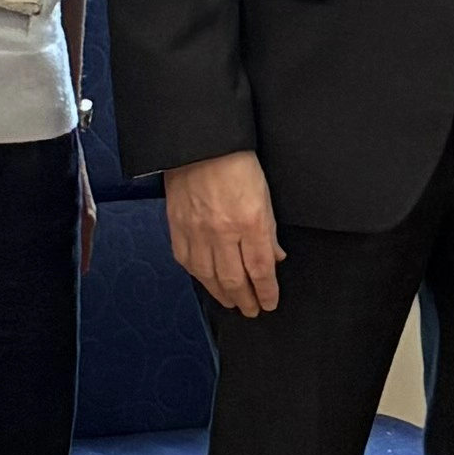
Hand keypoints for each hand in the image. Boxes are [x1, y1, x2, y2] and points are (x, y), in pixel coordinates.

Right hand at [164, 151, 283, 320]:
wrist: (200, 144)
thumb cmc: (236, 163)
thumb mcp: (264, 194)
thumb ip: (269, 230)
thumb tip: (275, 258)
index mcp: (250, 222)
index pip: (261, 269)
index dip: (267, 292)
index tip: (270, 303)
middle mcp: (223, 232)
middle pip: (235, 280)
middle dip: (246, 300)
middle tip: (252, 310)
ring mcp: (197, 231)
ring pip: (209, 277)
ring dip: (223, 295)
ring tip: (232, 302)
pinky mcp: (178, 227)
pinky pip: (188, 262)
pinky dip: (199, 277)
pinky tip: (207, 282)